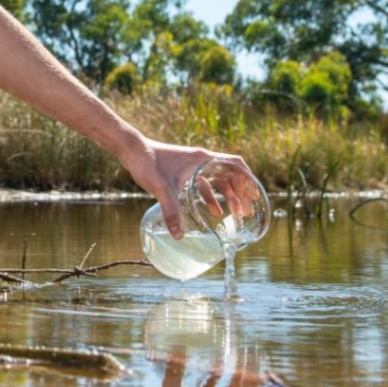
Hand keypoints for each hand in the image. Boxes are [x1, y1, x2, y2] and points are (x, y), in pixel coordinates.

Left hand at [118, 135, 259, 238]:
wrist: (132, 150)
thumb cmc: (148, 162)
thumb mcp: (161, 188)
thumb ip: (171, 211)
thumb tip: (178, 236)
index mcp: (203, 159)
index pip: (235, 165)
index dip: (248, 179)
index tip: (255, 196)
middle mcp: (201, 160)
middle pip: (230, 175)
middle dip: (241, 193)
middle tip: (248, 213)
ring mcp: (193, 165)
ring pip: (219, 180)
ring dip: (229, 196)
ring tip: (237, 215)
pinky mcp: (184, 170)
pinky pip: (205, 183)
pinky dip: (212, 196)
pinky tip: (215, 212)